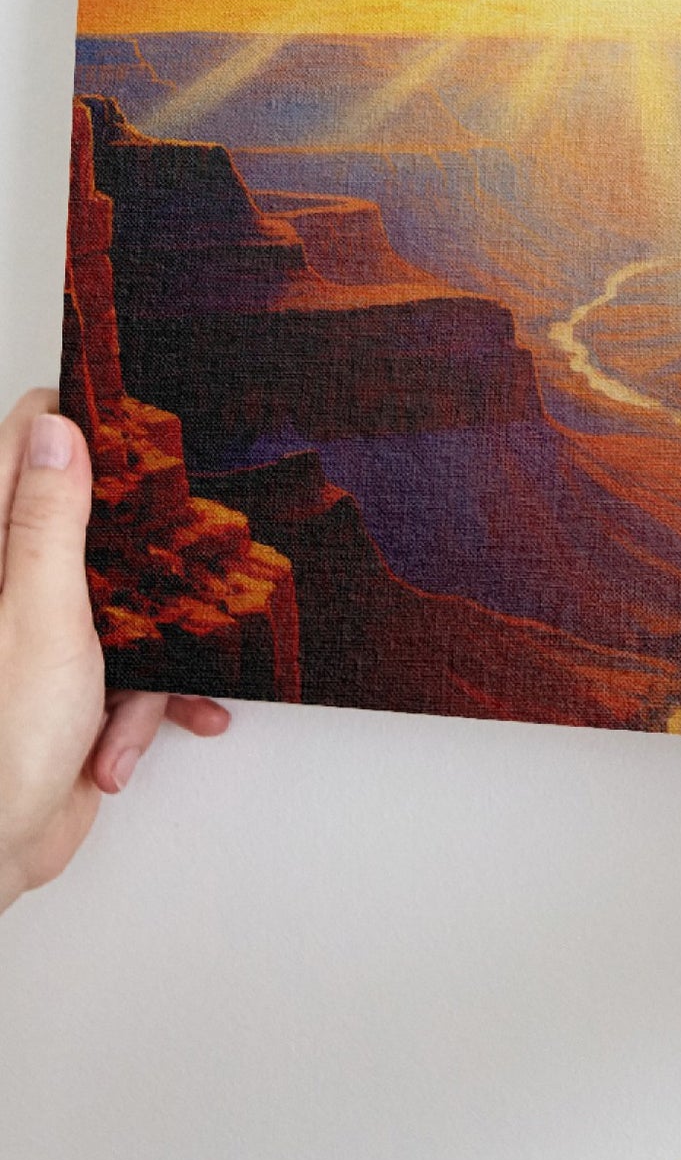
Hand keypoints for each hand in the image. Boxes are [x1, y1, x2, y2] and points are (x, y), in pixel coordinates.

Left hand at [0, 389, 228, 913]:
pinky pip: (133, 668)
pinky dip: (144, 705)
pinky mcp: (71, 683)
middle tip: (184, 544)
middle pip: (88, 522)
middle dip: (145, 548)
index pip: (23, 449)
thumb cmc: (0, 743)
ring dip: (151, 652)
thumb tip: (58, 431)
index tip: (135, 417)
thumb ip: (50, 522)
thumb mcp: (41, 616)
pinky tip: (130, 740)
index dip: (77, 425)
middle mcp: (11, 587)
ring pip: (127, 599)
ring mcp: (42, 635)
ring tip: (142, 694)